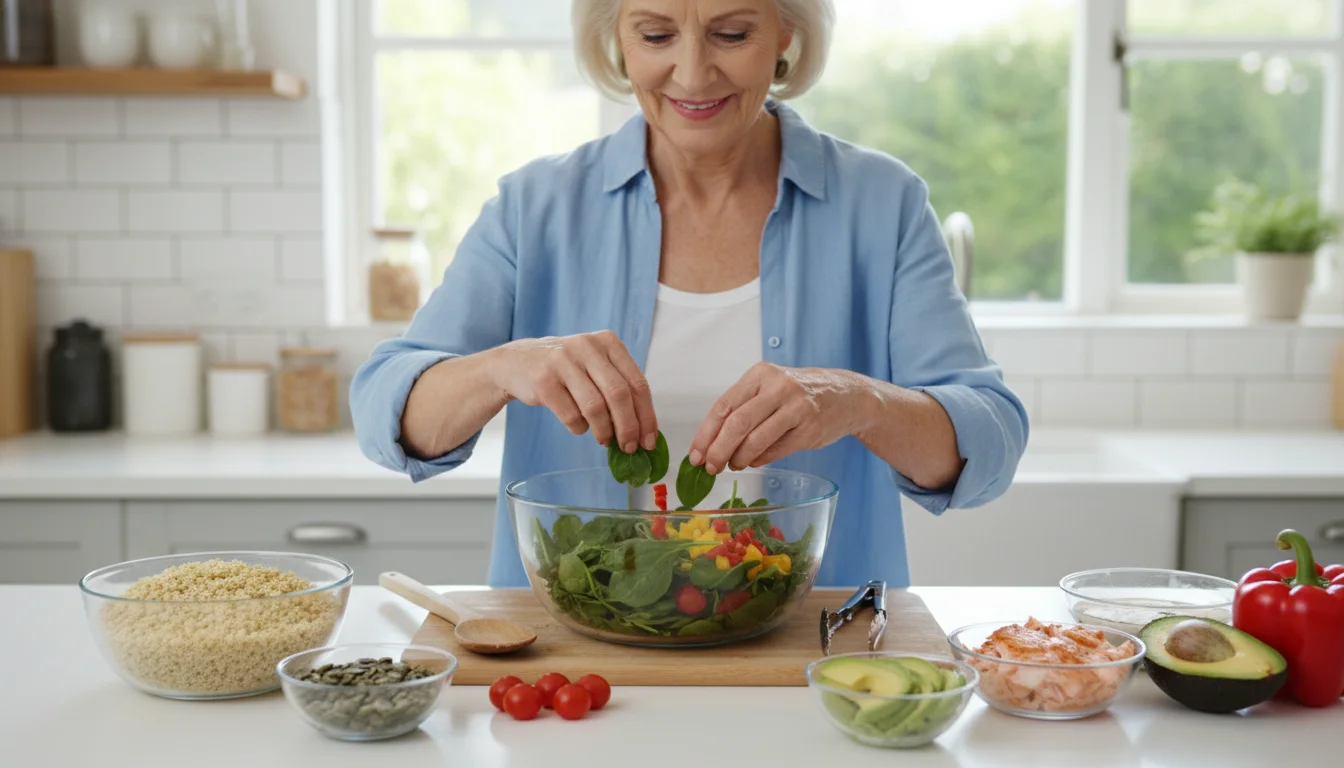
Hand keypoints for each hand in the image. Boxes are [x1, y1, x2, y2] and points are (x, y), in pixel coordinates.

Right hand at [489, 331, 657, 451]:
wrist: (516, 362)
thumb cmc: (566, 369)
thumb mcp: (595, 365)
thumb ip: (619, 388)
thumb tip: (643, 431)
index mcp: (608, 342)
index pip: (637, 383)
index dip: (646, 416)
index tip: (648, 440)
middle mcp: (587, 347)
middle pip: (619, 395)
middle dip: (628, 427)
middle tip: (629, 447)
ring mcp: (563, 361)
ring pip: (595, 407)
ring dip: (604, 431)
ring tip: (604, 439)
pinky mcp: (544, 380)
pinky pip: (571, 415)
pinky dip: (579, 428)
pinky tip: (579, 426)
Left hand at [689, 363, 874, 473]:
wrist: (847, 396)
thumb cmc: (798, 394)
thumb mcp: (770, 387)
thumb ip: (742, 408)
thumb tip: (709, 444)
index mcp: (761, 374)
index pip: (724, 405)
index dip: (705, 433)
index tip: (695, 455)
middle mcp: (778, 387)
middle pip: (737, 423)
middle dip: (718, 450)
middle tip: (710, 468)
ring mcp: (797, 408)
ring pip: (756, 439)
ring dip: (739, 458)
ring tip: (733, 465)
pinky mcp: (810, 429)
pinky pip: (776, 450)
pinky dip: (759, 460)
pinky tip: (753, 462)